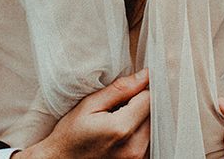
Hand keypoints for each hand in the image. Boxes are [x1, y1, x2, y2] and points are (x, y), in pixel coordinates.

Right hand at [17, 69, 150, 158]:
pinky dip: (139, 132)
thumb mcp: (89, 105)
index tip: (130, 87)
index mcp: (121, 129)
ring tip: (118, 119)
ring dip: (141, 118)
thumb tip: (145, 75)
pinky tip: (121, 132)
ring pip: (152, 127)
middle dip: (140, 103)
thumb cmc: (70, 136)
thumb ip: (120, 89)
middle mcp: (134, 148)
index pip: (148, 98)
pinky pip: (147, 141)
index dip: (141, 88)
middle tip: (119, 105)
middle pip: (152, 113)